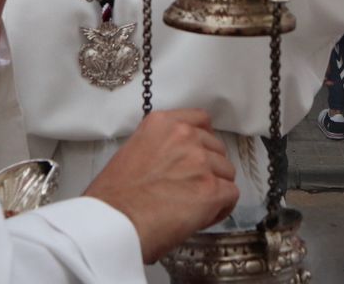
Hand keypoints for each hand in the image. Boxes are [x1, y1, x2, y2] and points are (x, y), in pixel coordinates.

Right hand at [84, 109, 239, 263]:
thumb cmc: (114, 198)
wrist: (112, 224)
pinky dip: (221, 208)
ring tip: (194, 205)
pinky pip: (231, 195)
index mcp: (162, 124)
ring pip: (226, 172)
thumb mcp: (131, 152)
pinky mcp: (211, 189)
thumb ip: (160, 147)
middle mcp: (184, 136)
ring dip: (215, 187)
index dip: (202, 140)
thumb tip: (175, 161)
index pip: (200, 120)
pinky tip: (202, 217)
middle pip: (216, 148)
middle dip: (208, 167)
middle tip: (191, 188)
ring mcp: (200, 162)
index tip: (198, 154)